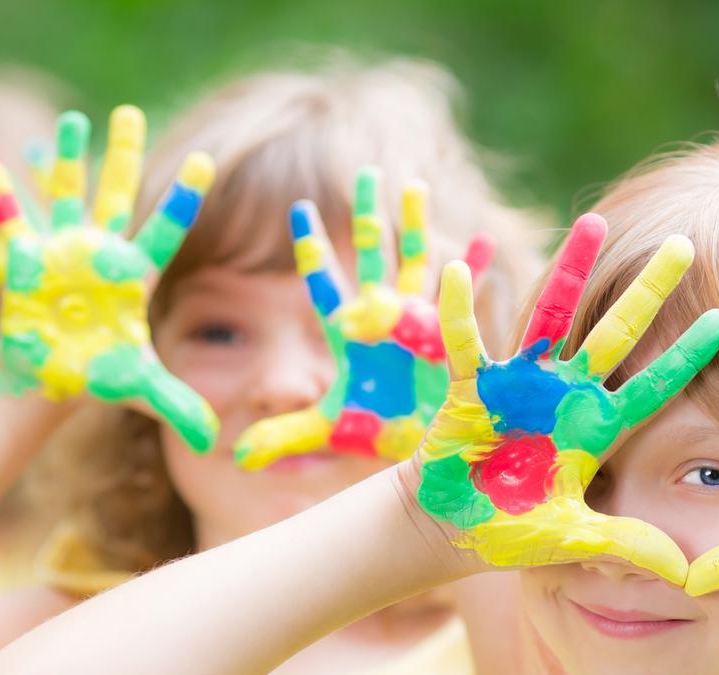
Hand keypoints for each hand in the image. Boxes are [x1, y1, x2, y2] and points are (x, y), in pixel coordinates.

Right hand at [0, 106, 219, 452]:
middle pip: (118, 196)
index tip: (207, 162)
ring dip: (66, 159)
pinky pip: (13, 222)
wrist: (50, 377)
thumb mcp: (138, 389)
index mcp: (134, 275)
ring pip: (67, 194)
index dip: (184, 197)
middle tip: (131, 114)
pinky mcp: (27, 262)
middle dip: (125, 156)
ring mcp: (63, 252)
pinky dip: (2, 197)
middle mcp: (101, 254)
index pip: (167, 229)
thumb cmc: (96, 376)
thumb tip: (214, 439)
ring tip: (71, 121)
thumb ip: (177, 406)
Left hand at [234, 167, 494, 469]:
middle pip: (372, 257)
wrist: (416, 446)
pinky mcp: (449, 336)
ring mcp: (419, 322)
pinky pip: (462, 298)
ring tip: (411, 186)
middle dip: (368, 218)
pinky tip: (482, 240)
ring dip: (414, 228)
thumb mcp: (325, 430)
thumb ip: (282, 434)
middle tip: (365, 175)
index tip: (299, 209)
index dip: (314, 249)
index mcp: (350, 333)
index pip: (326, 283)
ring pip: (414, 263)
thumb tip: (237, 455)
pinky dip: (473, 270)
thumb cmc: (372, 431)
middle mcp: (383, 318)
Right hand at [416, 214, 718, 583]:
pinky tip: (460, 271)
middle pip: (614, 335)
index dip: (689, 358)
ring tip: (591, 221)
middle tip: (683, 243)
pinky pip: (466, 343)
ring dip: (569, 272)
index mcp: (592, 432)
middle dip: (648, 291)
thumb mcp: (572, 541)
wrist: (449, 528)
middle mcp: (563, 398)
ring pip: (550, 318)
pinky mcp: (472, 388)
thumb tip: (689, 575)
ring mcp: (519, 387)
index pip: (652, 389)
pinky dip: (461, 311)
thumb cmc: (508, 533)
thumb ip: (626, 546)